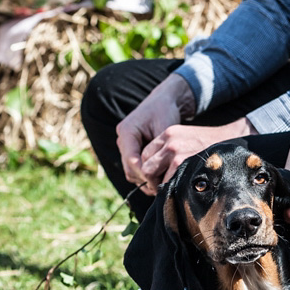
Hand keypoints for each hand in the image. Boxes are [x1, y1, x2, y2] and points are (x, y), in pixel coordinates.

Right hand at [115, 75, 194, 195]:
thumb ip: (161, 149)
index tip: (161, 183)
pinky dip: (146, 174)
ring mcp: (125, 145)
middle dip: (146, 179)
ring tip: (163, 185)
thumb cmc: (166, 111)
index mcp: (127, 131)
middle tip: (163, 188)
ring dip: (145, 179)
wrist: (163, 101)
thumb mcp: (166, 128)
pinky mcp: (131, 150)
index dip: (146, 174)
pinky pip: (135, 168)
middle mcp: (122, 139)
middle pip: (129, 168)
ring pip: (131, 171)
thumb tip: (163, 172)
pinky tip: (161, 179)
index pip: (132, 160)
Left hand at [139, 118, 257, 189]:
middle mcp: (169, 141)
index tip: (156, 179)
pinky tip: (180, 190)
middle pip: (145, 166)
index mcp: (168, 134)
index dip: (148, 170)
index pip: (145, 155)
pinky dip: (170, 189)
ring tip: (171, 190)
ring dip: (159, 186)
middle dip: (150, 180)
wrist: (232, 141)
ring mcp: (175, 150)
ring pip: (151, 175)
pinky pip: (166, 181)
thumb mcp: (187, 141)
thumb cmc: (211, 147)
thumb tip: (155, 175)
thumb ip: (170, 152)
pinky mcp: (183, 161)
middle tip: (159, 189)